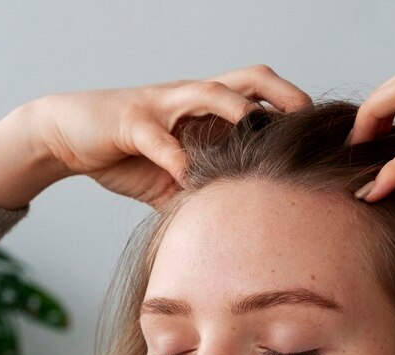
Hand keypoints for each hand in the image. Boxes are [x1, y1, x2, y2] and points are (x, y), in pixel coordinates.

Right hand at [25, 66, 313, 209]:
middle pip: (249, 78)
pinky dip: (175, 156)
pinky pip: (159, 138)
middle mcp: (192, 99)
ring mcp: (163, 106)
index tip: (324, 137)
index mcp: (208, 109)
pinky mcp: (132, 122)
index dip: (294, 110)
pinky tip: (187, 178)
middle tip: (309, 122)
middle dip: (283, 95)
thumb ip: (203, 195)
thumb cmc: (126, 154)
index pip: (262, 96)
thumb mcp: (172, 179)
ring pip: (210, 92)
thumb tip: (237, 237)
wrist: (70, 135)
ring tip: (259, 132)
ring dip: (238, 110)